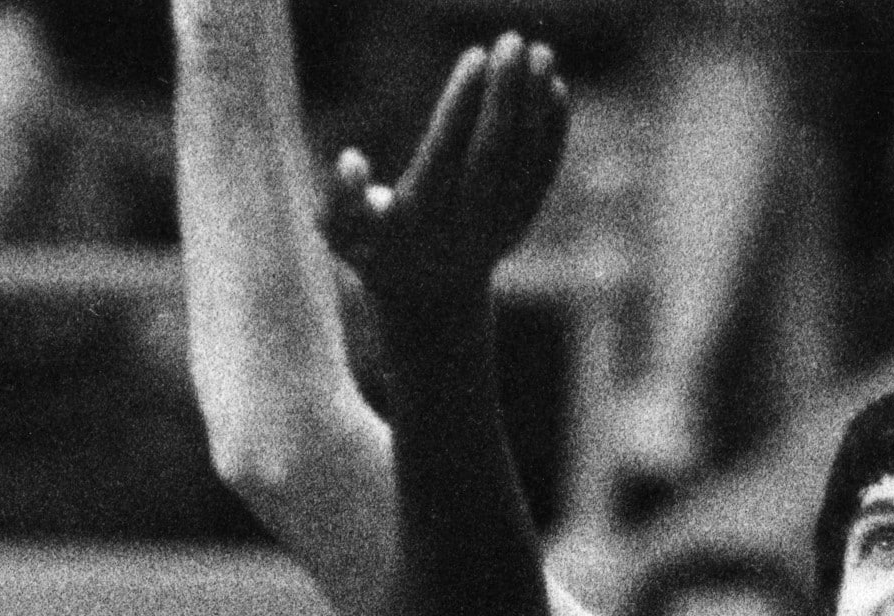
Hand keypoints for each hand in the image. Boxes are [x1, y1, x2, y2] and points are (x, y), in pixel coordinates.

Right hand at [322, 35, 569, 309]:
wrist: (425, 296)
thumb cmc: (374, 248)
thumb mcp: (341, 232)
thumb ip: (339, 198)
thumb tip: (350, 159)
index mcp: (420, 216)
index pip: (446, 152)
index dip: (463, 103)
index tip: (475, 55)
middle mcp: (464, 222)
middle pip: (492, 153)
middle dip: (505, 96)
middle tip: (511, 41)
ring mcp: (498, 223)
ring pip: (524, 162)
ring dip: (536, 106)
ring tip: (542, 52)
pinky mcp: (520, 220)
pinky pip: (541, 174)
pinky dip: (552, 134)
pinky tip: (555, 88)